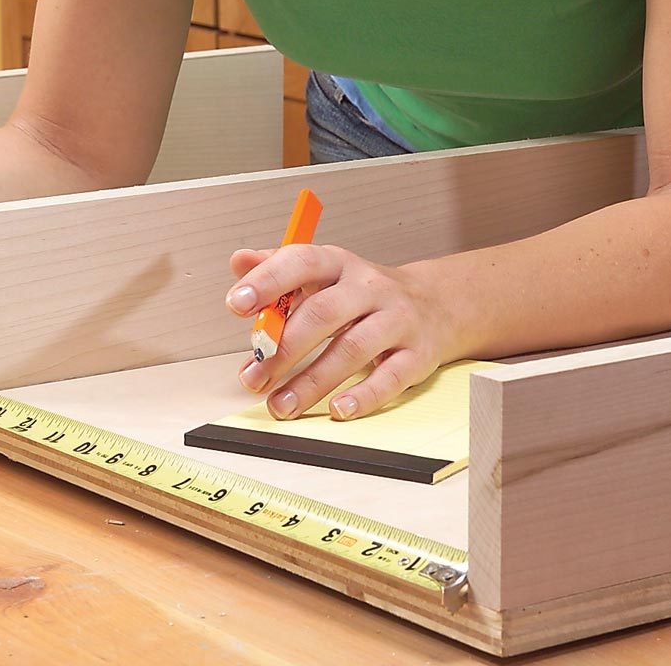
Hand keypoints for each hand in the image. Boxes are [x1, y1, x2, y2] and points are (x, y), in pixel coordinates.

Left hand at [224, 243, 452, 420]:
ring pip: (353, 349)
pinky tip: (337, 409)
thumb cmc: (362, 294)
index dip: (267, 281)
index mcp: (339, 263)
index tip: (235, 304)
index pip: (302, 262)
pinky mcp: (417, 354)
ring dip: (312, 381)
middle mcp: (369, 287)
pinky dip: (364, 396)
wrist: (434, 304)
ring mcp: (396, 320)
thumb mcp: (324, 273)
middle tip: (253, 377)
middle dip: (283, 348)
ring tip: (281, 404)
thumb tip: (238, 261)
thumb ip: (278, 268)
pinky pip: (391, 377)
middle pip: (323, 313)